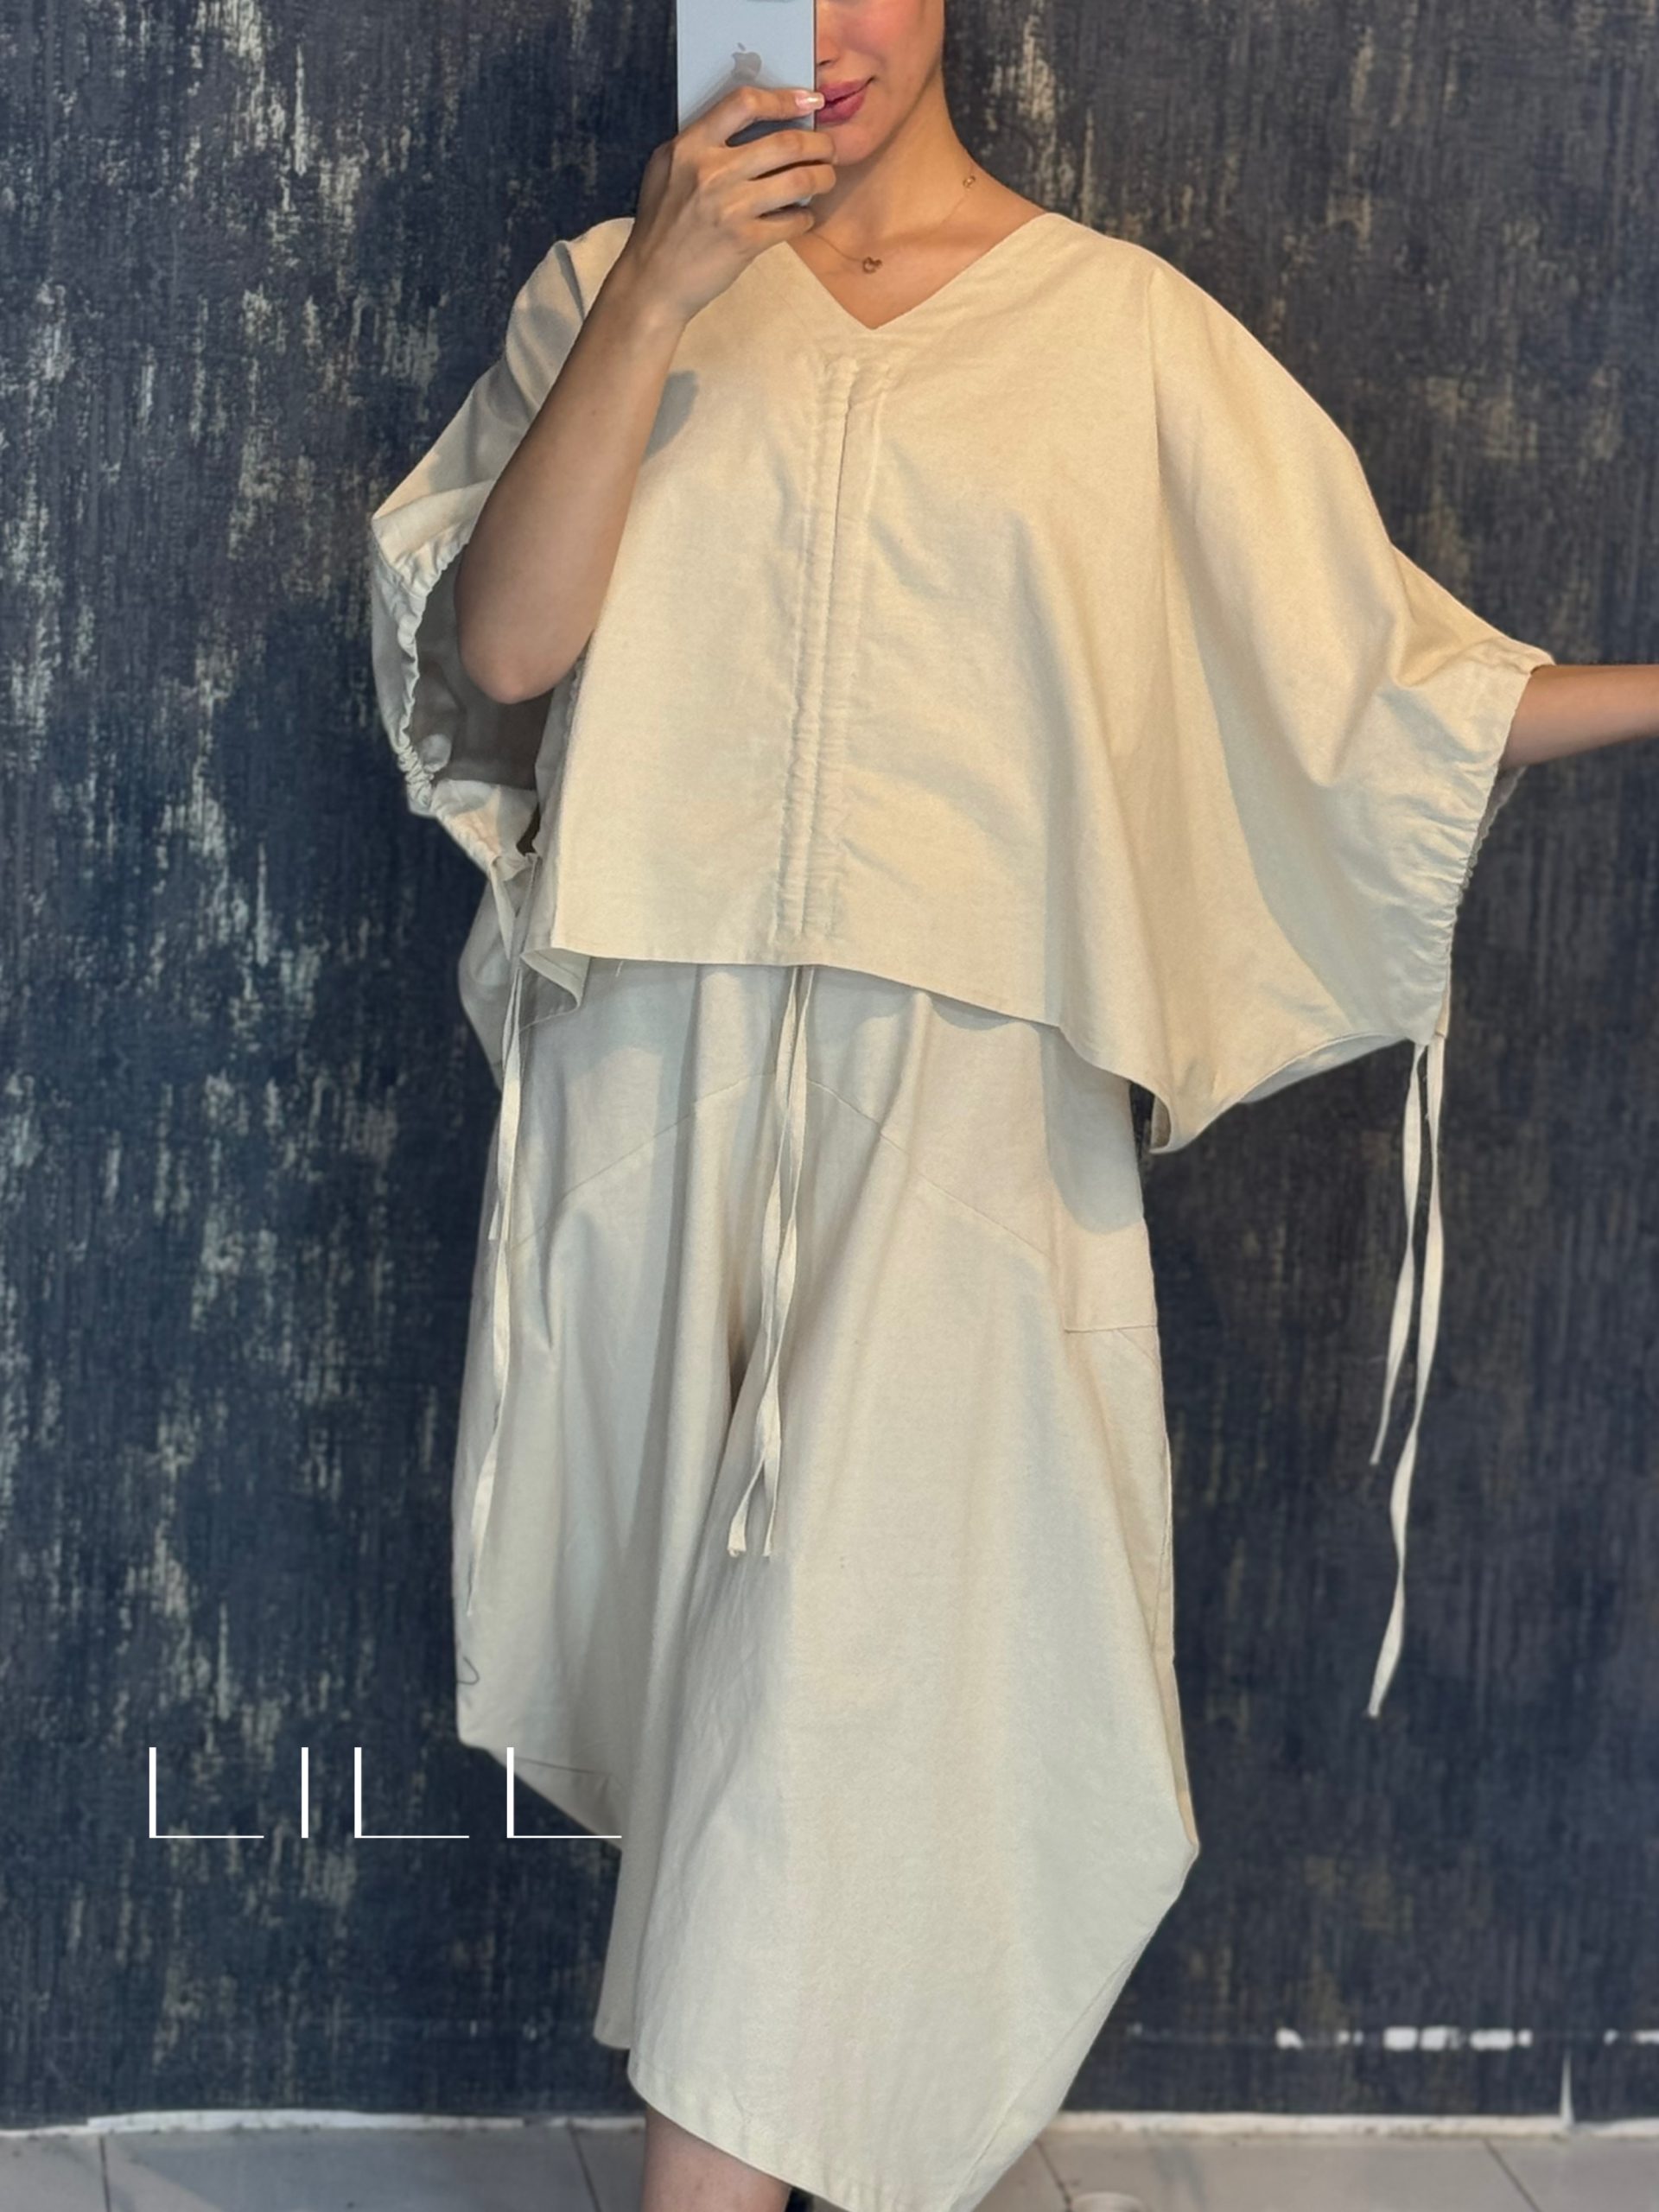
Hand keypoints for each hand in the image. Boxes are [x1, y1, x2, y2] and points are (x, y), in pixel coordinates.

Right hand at [616, 82, 837, 324]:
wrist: (652, 281)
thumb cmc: (661, 224)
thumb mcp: (667, 169)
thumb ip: (701, 145)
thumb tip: (752, 125)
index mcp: (690, 146)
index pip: (744, 103)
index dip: (784, 99)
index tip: (808, 102)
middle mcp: (711, 172)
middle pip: (785, 143)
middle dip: (819, 144)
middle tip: (829, 150)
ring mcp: (730, 208)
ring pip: (798, 180)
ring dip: (822, 178)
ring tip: (825, 179)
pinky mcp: (745, 242)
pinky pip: (792, 221)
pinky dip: (805, 217)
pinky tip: (802, 216)